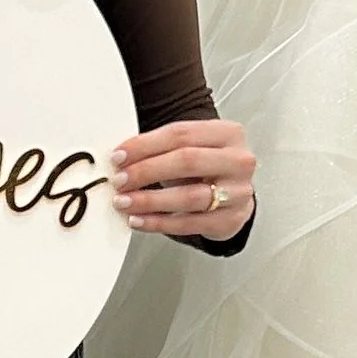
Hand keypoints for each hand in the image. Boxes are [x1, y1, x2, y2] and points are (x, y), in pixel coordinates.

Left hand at [109, 117, 254, 241]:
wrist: (233, 195)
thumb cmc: (207, 168)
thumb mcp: (191, 148)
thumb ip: (161, 148)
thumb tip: (121, 159)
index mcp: (227, 133)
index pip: (181, 134)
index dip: (145, 145)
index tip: (118, 156)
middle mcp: (238, 161)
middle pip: (187, 161)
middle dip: (147, 171)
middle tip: (120, 180)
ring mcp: (238, 192)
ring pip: (189, 196)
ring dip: (150, 200)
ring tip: (124, 202)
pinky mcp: (230, 220)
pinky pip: (189, 224)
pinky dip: (159, 223)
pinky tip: (139, 220)